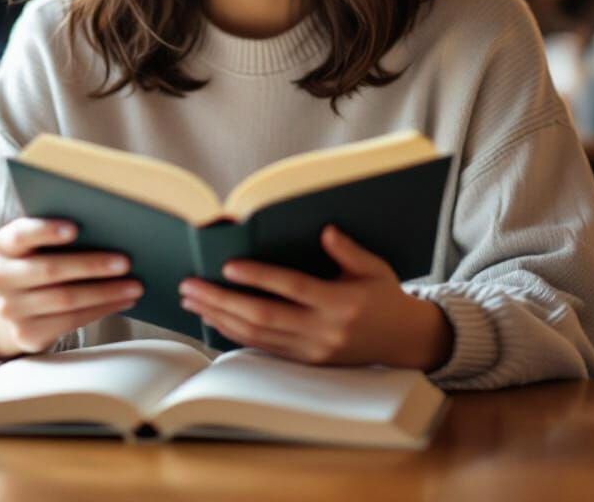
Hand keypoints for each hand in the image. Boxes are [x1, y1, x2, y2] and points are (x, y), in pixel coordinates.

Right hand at [0, 218, 144, 359]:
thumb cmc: (37, 261)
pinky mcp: (26, 335)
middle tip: (126, 262)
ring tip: (135, 286)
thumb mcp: (36, 244)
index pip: (20, 235)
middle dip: (91, 266)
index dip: (46, 231)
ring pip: (65, 299)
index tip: (76, 228)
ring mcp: (10, 310)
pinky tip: (123, 301)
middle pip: (49, 270)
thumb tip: (110, 229)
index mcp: (2, 246)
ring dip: (105, 293)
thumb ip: (58, 234)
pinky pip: (70, 321)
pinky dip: (101, 310)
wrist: (11, 306)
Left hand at [178, 225, 452, 368]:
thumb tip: (325, 231)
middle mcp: (323, 331)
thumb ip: (348, 251)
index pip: (292, 288)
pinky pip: (264, 349)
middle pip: (264, 316)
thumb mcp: (374, 268)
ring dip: (221, 318)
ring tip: (193, 300)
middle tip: (191, 285)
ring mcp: (313, 351)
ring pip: (257, 336)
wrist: (403, 341)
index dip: (259, 277)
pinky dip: (235, 334)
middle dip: (222, 301)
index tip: (228, 266)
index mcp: (341, 303)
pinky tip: (214, 320)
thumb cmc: (385, 296)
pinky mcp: (306, 362)